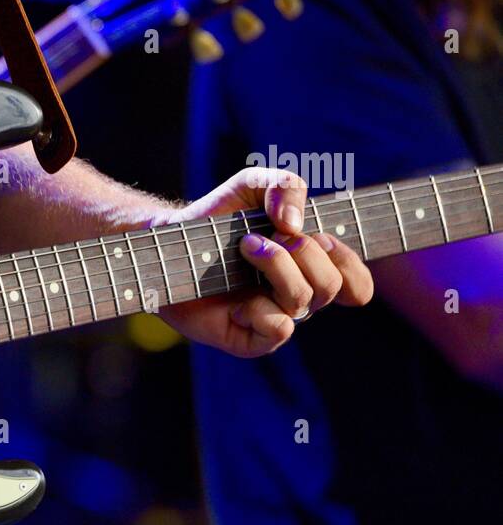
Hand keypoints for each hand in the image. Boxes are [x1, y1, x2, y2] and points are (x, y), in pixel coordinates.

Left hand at [156, 168, 373, 356]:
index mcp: (309, 269)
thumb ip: (285, 185)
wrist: (168, 242)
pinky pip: (279, 330)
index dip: (348, 262)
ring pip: (302, 301)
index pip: (356, 284)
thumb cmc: (216, 217)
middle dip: (302, 252)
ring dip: (275, 266)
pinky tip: (235, 300)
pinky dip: (261, 309)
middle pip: (330, 286)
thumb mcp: (252, 185)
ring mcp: (272, 318)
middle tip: (260, 237)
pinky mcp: (248, 339)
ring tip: (244, 249)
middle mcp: (296, 296)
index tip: (320, 237)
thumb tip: (295, 225)